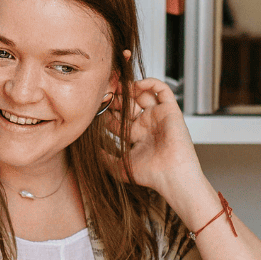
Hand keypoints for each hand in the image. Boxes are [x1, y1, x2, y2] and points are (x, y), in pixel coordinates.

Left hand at [105, 78, 204, 198]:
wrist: (170, 176)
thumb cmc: (149, 175)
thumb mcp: (117, 166)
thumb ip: (103, 156)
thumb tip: (89, 148)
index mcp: (136, 135)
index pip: (118, 118)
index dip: (107, 110)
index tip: (97, 105)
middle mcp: (147, 124)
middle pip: (129, 104)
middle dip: (117, 97)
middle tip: (107, 92)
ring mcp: (158, 117)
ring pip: (144, 94)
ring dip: (131, 88)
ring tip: (120, 87)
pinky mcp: (171, 111)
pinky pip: (162, 90)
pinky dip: (151, 83)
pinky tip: (137, 85)